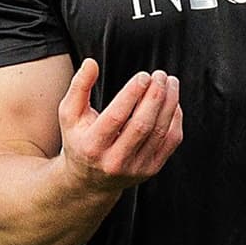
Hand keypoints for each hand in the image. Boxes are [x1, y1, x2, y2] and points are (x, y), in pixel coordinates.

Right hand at [57, 58, 183, 191]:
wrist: (89, 181)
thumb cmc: (79, 140)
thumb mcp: (69, 115)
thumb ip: (79, 87)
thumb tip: (91, 63)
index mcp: (92, 146)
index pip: (116, 117)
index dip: (132, 94)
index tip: (143, 76)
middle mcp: (114, 160)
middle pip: (142, 125)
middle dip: (155, 96)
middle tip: (160, 75)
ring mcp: (135, 168)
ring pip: (160, 132)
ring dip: (169, 103)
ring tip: (170, 82)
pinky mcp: (151, 169)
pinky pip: (171, 142)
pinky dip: (175, 119)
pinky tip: (173, 102)